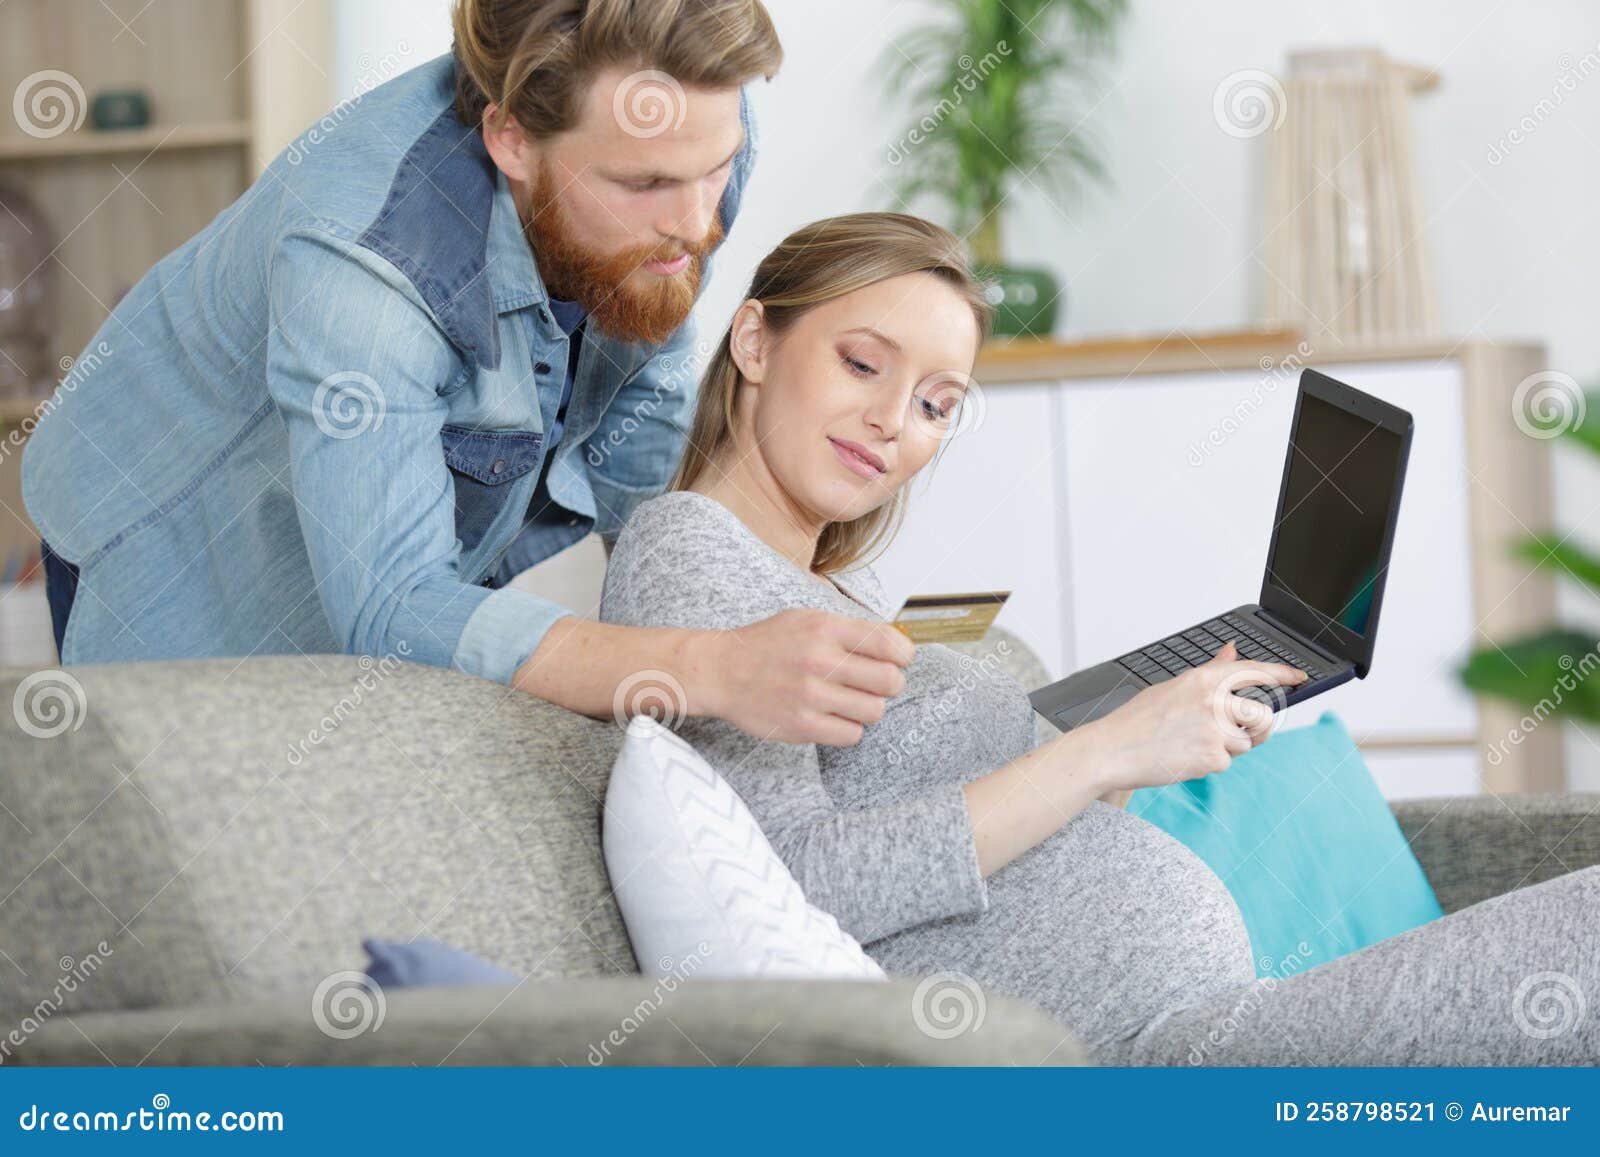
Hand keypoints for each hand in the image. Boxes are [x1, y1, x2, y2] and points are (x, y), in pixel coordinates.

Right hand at [694, 608, 914, 744]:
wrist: (720, 671)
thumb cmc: (766, 645)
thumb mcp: (806, 619)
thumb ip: (847, 630)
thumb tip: (896, 644)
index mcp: (825, 628)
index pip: (889, 643)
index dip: (904, 655)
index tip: (900, 661)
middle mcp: (820, 660)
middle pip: (890, 680)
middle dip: (890, 684)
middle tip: (877, 685)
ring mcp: (811, 695)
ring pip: (874, 711)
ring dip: (868, 708)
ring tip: (851, 701)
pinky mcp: (802, 725)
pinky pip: (852, 735)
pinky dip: (849, 728)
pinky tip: (834, 717)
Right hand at [1072, 640, 1307, 791]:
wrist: (1113, 750)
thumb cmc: (1138, 720)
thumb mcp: (1175, 687)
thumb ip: (1210, 672)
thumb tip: (1233, 652)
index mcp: (1203, 679)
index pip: (1253, 671)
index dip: (1281, 673)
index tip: (1298, 677)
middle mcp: (1214, 701)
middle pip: (1263, 716)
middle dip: (1258, 729)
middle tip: (1243, 734)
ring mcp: (1215, 730)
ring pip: (1244, 744)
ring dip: (1226, 748)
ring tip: (1192, 744)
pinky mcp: (1213, 758)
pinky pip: (1226, 763)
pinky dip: (1208, 763)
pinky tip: (1183, 756)